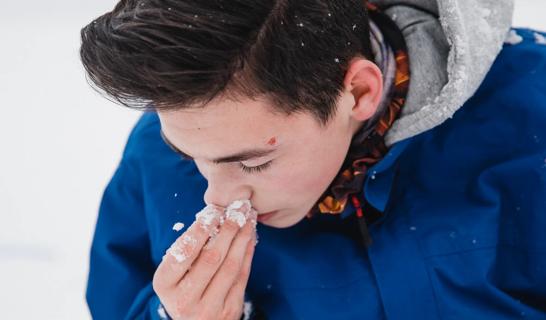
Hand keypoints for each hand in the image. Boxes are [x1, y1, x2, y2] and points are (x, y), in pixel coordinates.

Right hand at [153, 201, 257, 319]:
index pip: (184, 252)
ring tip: (248, 218)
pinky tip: (250, 237)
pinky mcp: (229, 312)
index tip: (214, 211)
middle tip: (238, 209)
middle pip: (211, 258)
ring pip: (230, 267)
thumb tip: (215, 216)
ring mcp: (208, 309)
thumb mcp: (174, 273)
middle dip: (227, 230)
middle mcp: (184, 300)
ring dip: (242, 238)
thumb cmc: (183, 288)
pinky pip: (242, 277)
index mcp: (165, 285)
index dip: (200, 230)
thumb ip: (188, 250)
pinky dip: (247, 254)